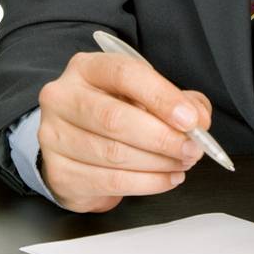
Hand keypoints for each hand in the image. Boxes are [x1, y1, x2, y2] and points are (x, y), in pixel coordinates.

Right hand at [37, 51, 212, 213]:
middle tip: (192, 149)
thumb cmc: (113, 115)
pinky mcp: (58, 172)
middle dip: (162, 137)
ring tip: (181, 163)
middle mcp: (63, 98)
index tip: (190, 119)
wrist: (75, 147)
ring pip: (114, 154)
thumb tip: (198, 119)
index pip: (124, 74)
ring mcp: (54, 136)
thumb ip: (177, 101)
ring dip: (158, 163)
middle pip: (115, 118)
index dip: (161, 96)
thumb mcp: (144, 96)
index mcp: (86, 68)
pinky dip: (147, 184)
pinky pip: (109, 182)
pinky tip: (166, 179)